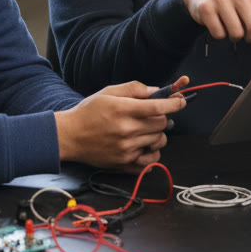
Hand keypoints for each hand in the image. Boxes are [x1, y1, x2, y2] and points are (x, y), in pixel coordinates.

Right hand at [54, 80, 186, 171]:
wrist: (69, 136)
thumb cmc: (89, 112)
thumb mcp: (109, 92)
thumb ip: (134, 89)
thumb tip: (156, 91)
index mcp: (123, 110)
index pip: (158, 107)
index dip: (174, 103)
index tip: (181, 101)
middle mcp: (126, 130)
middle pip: (161, 123)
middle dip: (162, 116)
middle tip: (152, 114)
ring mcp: (126, 149)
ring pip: (159, 140)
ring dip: (158, 133)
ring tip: (146, 129)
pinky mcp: (124, 162)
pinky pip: (152, 160)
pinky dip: (153, 152)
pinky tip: (145, 145)